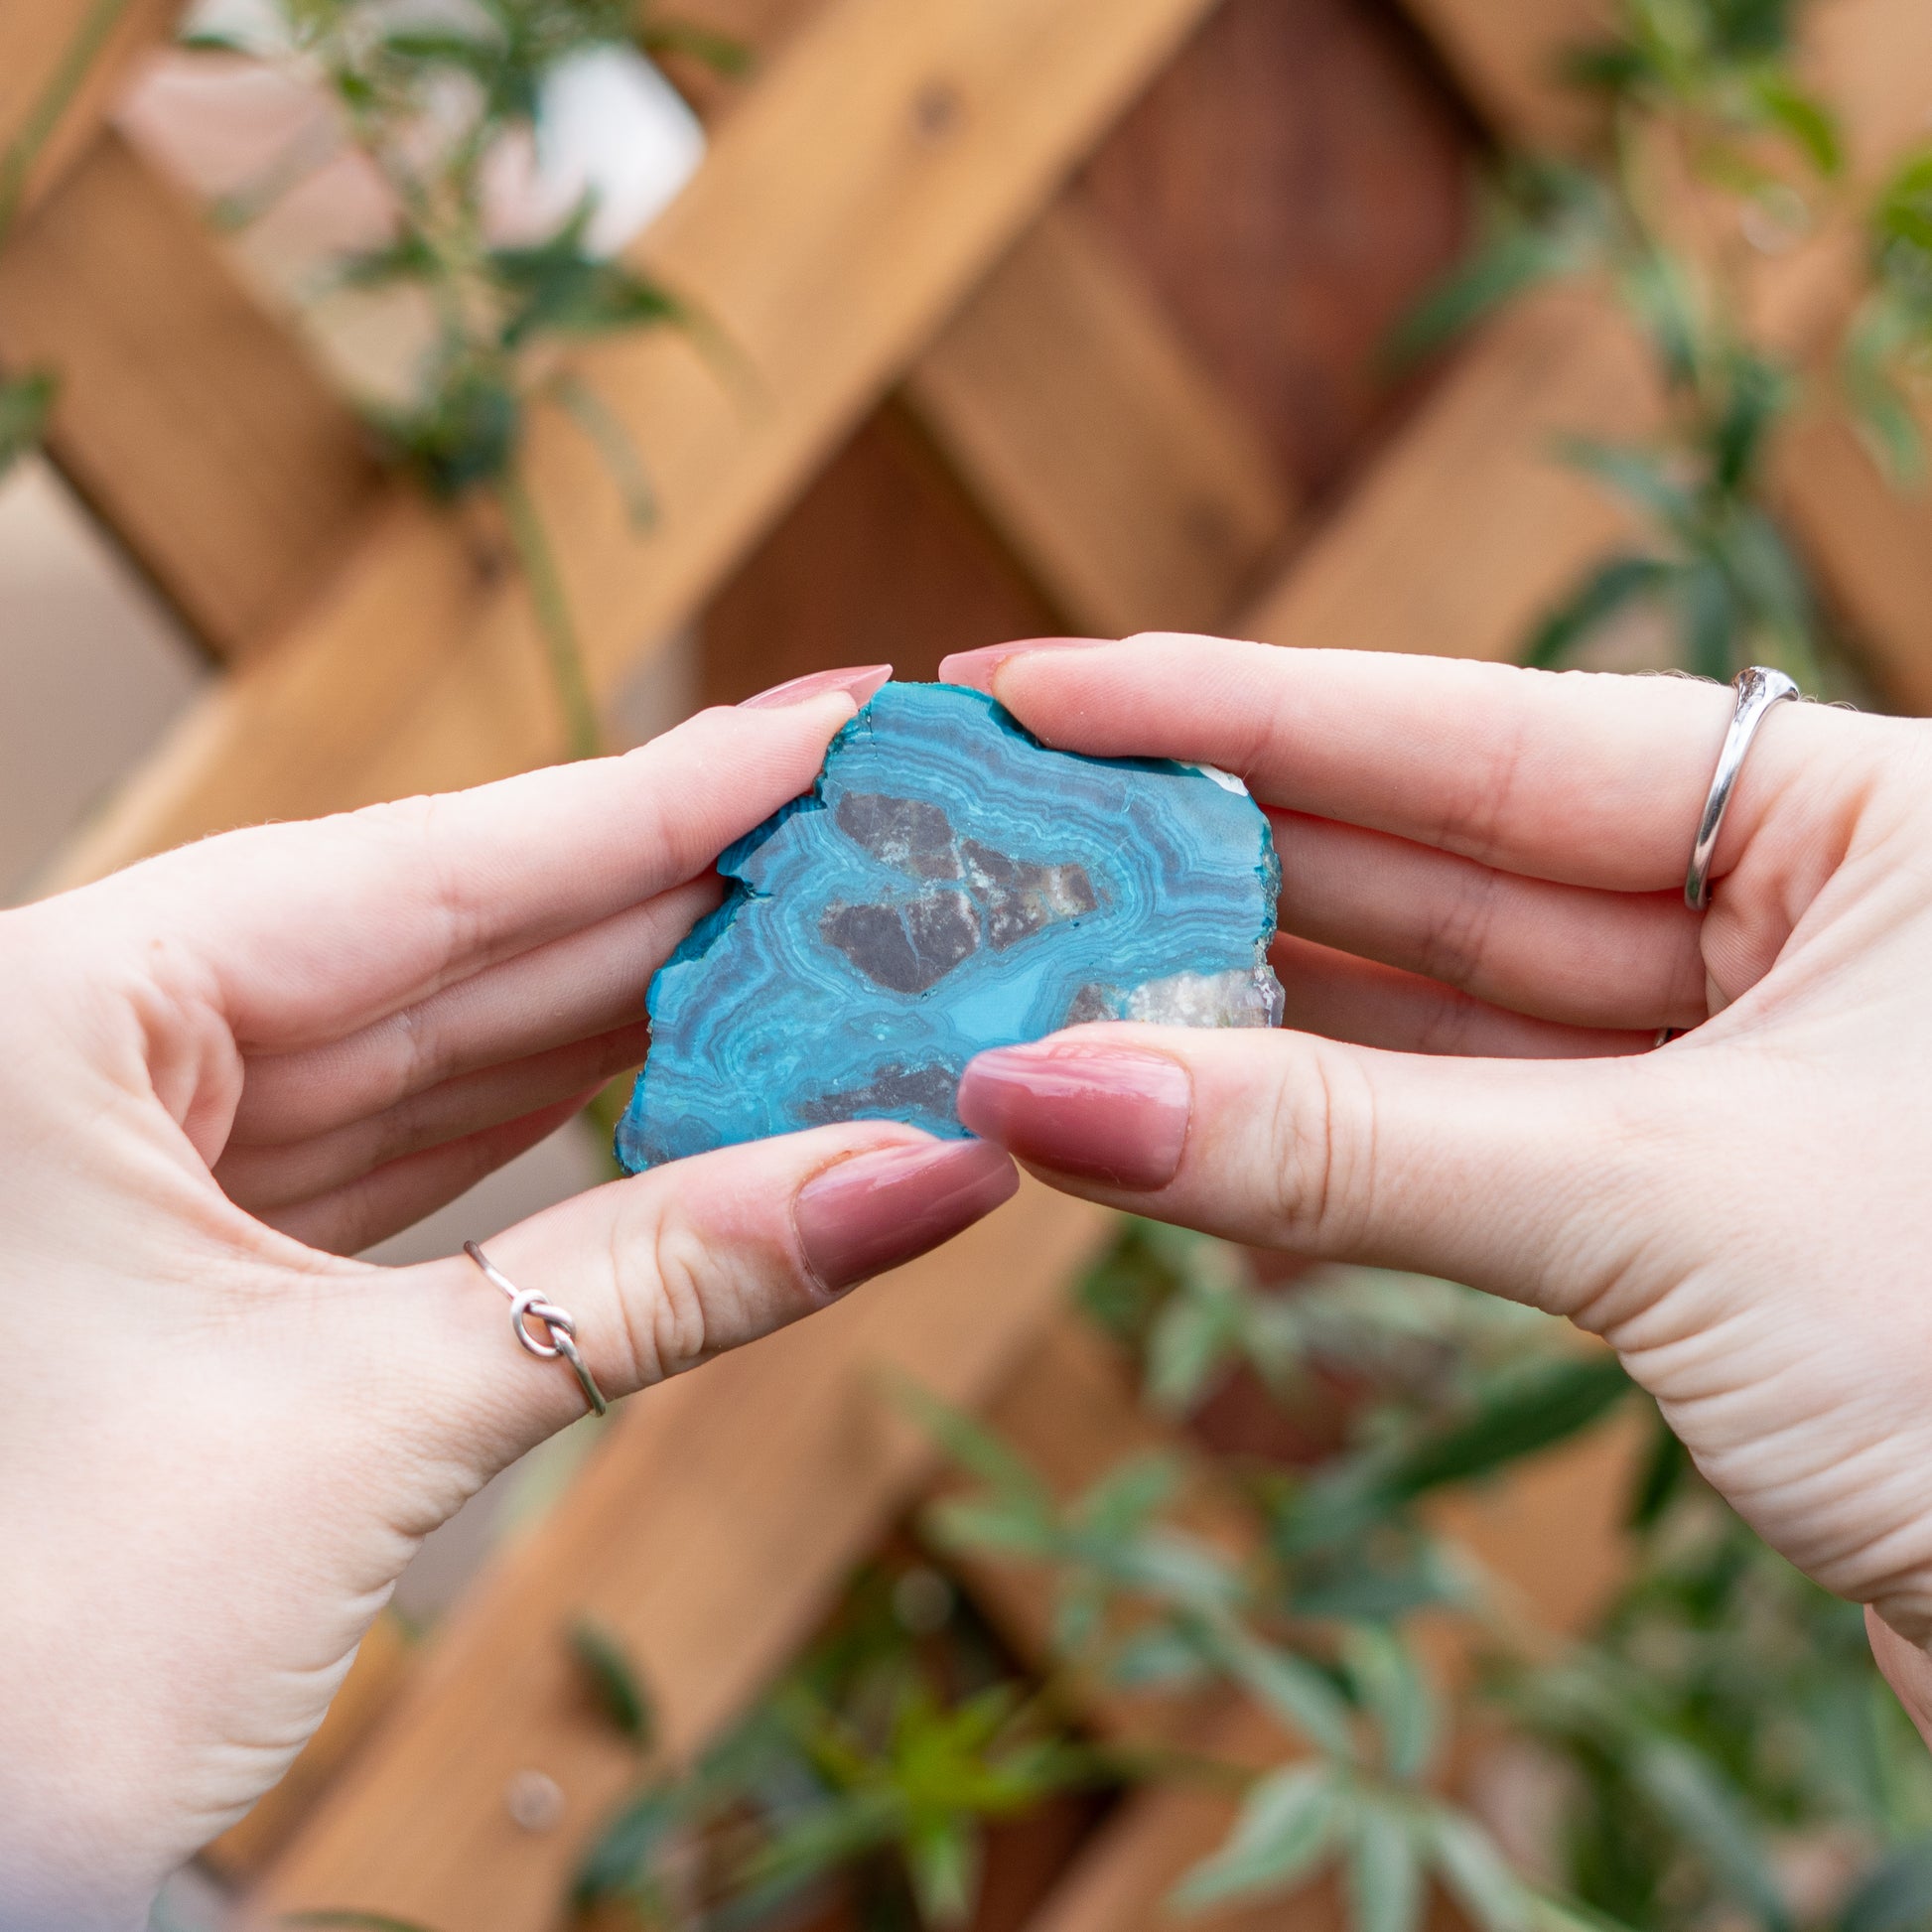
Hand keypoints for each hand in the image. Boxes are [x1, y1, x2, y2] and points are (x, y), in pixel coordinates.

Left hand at [0, 670, 1015, 1929]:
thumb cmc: (24, 1666)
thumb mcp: (367, 1428)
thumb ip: (654, 1282)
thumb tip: (917, 1178)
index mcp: (57, 1017)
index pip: (424, 869)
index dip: (656, 798)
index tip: (825, 723)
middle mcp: (85, 1054)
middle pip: (443, 948)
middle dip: (670, 909)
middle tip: (864, 847)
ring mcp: (132, 1158)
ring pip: (433, 1056)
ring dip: (630, 1025)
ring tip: (817, 962)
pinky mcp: (188, 1259)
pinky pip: (403, 1160)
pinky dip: (551, 1138)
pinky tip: (692, 1087)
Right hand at [940, 634, 1931, 1731]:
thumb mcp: (1667, 1209)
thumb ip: (1347, 1149)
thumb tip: (1048, 1095)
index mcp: (1868, 818)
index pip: (1488, 733)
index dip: (1237, 710)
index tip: (1042, 689)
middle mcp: (1805, 925)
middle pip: (1439, 870)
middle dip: (1211, 870)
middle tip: (1007, 848)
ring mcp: (1747, 1080)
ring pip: (1442, 1028)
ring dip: (1243, 1034)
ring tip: (1047, 999)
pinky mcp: (1704, 1223)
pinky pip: (1473, 1157)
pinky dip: (1331, 1163)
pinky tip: (1181, 1143)